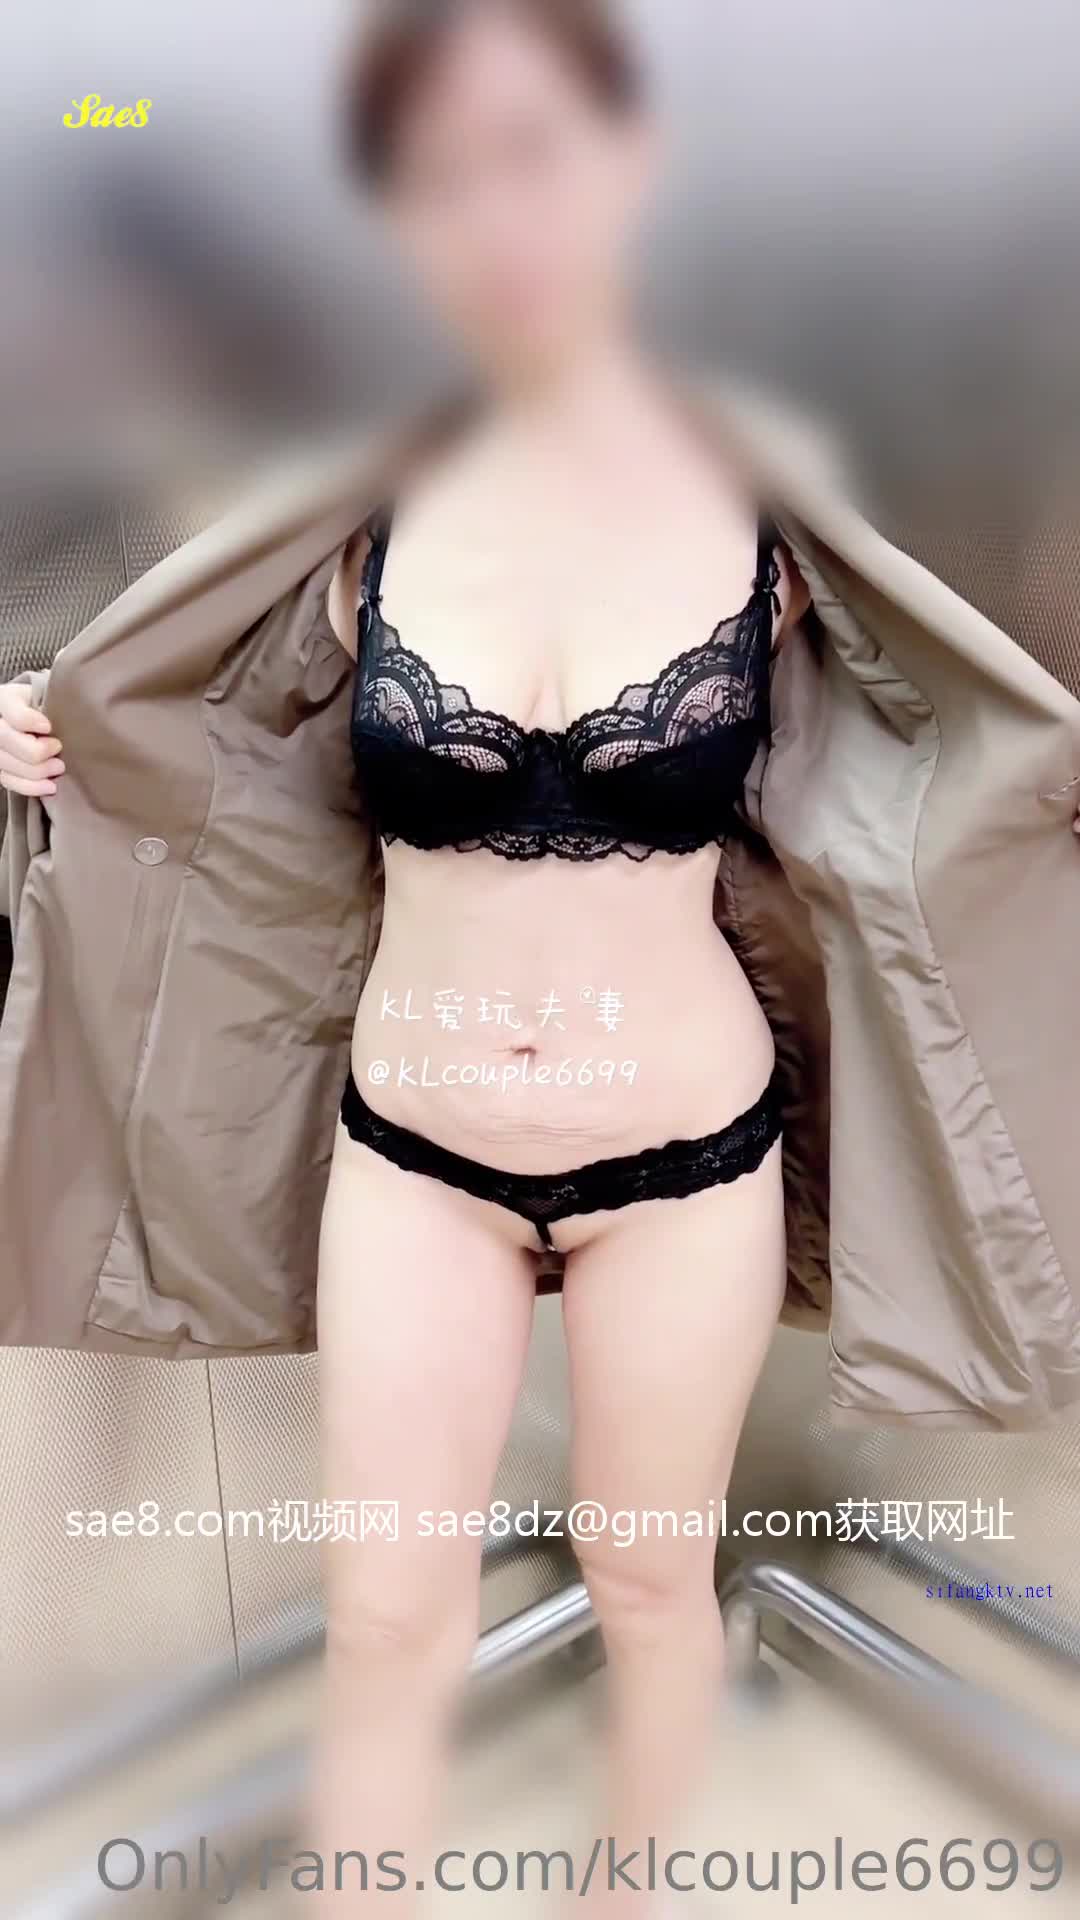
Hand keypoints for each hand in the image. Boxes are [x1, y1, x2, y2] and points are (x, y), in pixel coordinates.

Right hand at [0, 682, 64, 796]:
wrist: (34, 718)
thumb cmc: (44, 707)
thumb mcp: (47, 697)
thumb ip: (50, 704)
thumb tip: (52, 727)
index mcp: (4, 699)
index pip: (11, 711)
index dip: (29, 721)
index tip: (48, 727)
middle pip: (4, 738)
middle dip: (36, 750)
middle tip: (58, 749)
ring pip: (5, 762)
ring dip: (37, 770)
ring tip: (58, 767)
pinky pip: (9, 781)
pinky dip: (32, 786)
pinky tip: (50, 786)